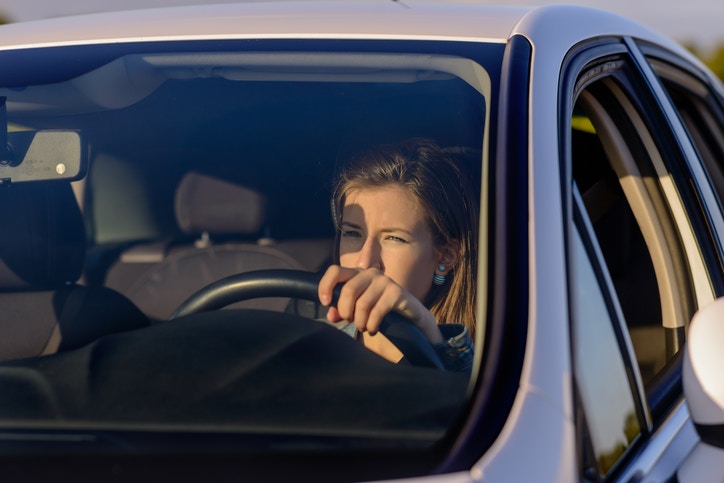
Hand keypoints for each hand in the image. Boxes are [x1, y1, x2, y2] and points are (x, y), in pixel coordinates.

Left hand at [318, 265, 443, 343]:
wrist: (410, 314)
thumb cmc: (379, 309)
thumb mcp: (357, 309)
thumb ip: (341, 311)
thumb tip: (331, 314)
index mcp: (357, 273)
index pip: (335, 271)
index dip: (326, 286)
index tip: (325, 302)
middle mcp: (370, 273)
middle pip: (348, 290)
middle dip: (345, 311)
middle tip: (350, 321)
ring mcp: (385, 281)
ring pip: (362, 304)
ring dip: (360, 322)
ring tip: (363, 327)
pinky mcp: (396, 293)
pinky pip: (376, 312)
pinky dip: (371, 325)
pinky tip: (373, 329)